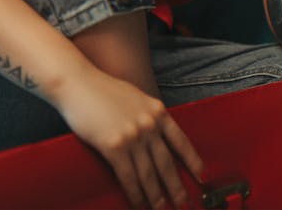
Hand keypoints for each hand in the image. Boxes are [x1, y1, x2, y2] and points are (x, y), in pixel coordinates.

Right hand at [56, 64, 203, 208]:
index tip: (202, 175)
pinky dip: (135, 194)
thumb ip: (147, 114)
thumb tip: (154, 135)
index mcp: (157, 110)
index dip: (192, 160)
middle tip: (182, 202)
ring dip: (156, 196)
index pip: (180, 140)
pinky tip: (139, 203)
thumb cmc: (103, 90)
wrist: (80, 84)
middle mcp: (149, 124)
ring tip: (160, 208)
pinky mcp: (114, 146)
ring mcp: (133, 135)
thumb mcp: (135, 97)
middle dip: (176, 186)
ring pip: (149, 174)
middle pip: (167, 163)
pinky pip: (129, 177)